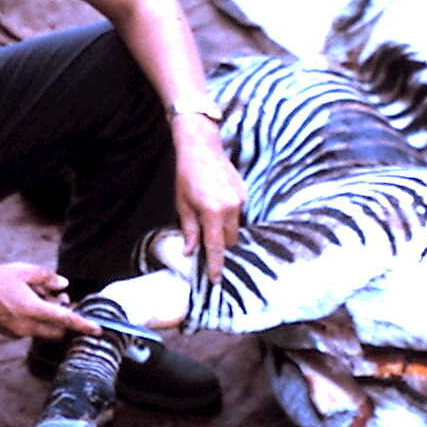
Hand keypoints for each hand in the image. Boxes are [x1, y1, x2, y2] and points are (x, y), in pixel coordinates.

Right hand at [0, 263, 100, 340]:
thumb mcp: (21, 270)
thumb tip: (63, 285)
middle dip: (63, 317)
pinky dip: (35, 318)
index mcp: (32, 310)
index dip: (83, 325)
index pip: (65, 320)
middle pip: (57, 329)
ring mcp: (17, 333)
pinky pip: (30, 329)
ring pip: (44, 330)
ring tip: (35, 294)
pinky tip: (22, 301)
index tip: (98, 330)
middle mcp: (27, 326)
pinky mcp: (9, 334)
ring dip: (48, 317)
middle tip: (57, 297)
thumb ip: (45, 277)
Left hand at [173, 132, 245, 283]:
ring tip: (208, 217)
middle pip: (230, 240)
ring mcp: (240, 200)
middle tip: (205, 242)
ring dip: (223, 229)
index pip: (216, 246)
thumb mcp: (182, 205)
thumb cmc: (186, 175)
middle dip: (219, 244)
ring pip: (235, 227)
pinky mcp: (244, 193)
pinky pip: (238, 213)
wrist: (201, 147)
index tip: (216, 279)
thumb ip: (189, 230)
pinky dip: (228, 215)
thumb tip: (190, 252)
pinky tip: (216, 203)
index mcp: (213, 212)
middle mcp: (231, 208)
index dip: (216, 265)